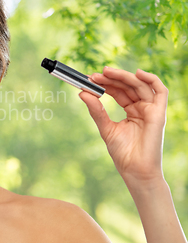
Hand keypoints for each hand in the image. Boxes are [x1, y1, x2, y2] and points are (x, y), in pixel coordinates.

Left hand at [78, 66, 167, 186]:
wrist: (135, 170)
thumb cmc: (123, 152)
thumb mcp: (106, 128)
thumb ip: (96, 110)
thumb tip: (82, 93)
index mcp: (132, 111)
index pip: (119, 91)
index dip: (106, 83)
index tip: (89, 79)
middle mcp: (142, 108)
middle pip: (128, 85)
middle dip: (111, 78)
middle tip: (94, 75)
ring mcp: (151, 110)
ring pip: (140, 85)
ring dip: (123, 76)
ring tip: (106, 72)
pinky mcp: (159, 113)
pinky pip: (160, 91)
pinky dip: (151, 79)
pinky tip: (136, 73)